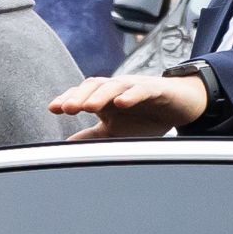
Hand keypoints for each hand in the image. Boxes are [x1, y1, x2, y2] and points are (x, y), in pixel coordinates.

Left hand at [49, 75, 208, 138]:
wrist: (179, 105)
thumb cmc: (144, 117)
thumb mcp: (114, 131)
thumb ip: (91, 138)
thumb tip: (66, 148)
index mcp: (104, 99)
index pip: (81, 94)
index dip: (67, 99)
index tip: (53, 109)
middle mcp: (116, 89)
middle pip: (94, 86)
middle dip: (79, 96)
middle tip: (66, 108)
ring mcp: (135, 87)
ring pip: (114, 86)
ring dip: (100, 95)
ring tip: (88, 106)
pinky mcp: (155, 90)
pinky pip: (141, 90)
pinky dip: (131, 95)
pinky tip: (122, 103)